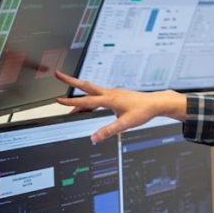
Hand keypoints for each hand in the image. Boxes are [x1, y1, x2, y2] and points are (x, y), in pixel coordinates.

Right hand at [54, 70, 187, 142]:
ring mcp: (112, 93)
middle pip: (85, 86)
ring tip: (67, 101)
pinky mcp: (115, 95)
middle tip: (57, 74)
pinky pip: (97, 95)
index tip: (58, 100)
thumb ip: (109, 131)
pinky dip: (88, 99)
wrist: (156, 103)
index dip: (71, 102)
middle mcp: (109, 93)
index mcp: (110, 99)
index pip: (86, 101)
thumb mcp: (126, 124)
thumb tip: (94, 138)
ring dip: (78, 92)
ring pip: (91, 91)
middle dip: (70, 80)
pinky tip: (87, 106)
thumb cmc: (143, 111)